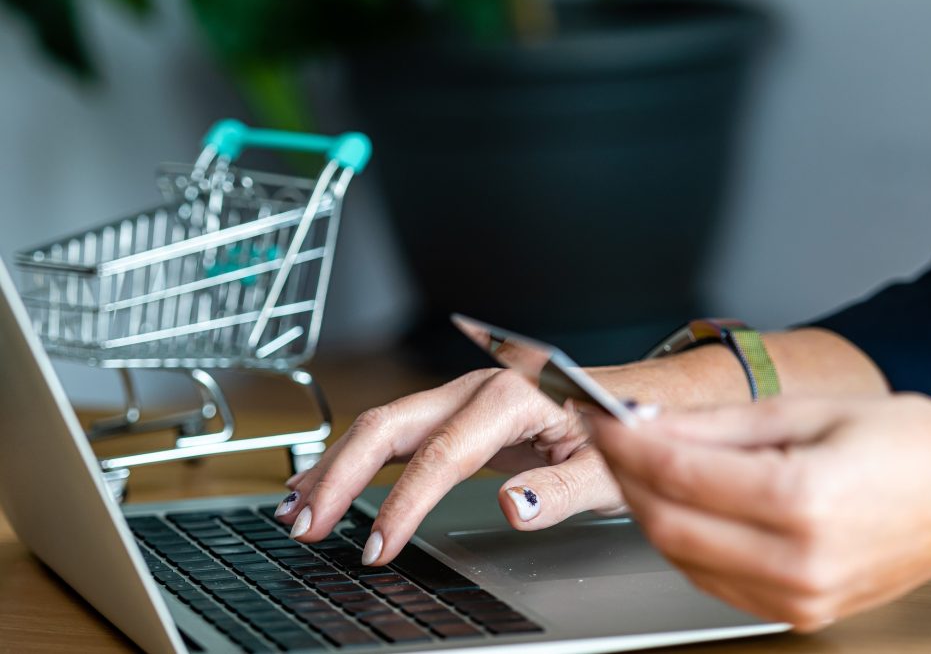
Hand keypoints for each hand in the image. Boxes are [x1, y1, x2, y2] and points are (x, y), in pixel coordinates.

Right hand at [275, 363, 667, 563]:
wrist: (631, 401)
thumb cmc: (620, 432)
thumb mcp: (606, 471)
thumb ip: (558, 490)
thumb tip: (510, 507)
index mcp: (512, 395)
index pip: (442, 454)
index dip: (403, 503)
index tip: (378, 546)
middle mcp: (477, 386)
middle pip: (390, 423)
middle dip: (340, 475)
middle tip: (305, 525)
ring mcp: (462, 395)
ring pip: (383, 423)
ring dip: (336, 465)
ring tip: (297, 507)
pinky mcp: (456, 410)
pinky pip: (397, 431)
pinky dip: (357, 458)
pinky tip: (327, 479)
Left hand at [588, 394, 930, 630]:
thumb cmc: (907, 445)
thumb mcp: (806, 410)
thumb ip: (716, 424)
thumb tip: (648, 422)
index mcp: (803, 498)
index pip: (676, 472)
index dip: (624, 441)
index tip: (599, 415)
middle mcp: (797, 559)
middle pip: (667, 521)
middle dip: (623, 473)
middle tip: (607, 435)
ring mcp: (797, 596)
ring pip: (679, 556)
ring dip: (646, 506)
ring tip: (638, 462)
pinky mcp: (798, 611)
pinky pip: (711, 578)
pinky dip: (682, 539)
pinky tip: (677, 502)